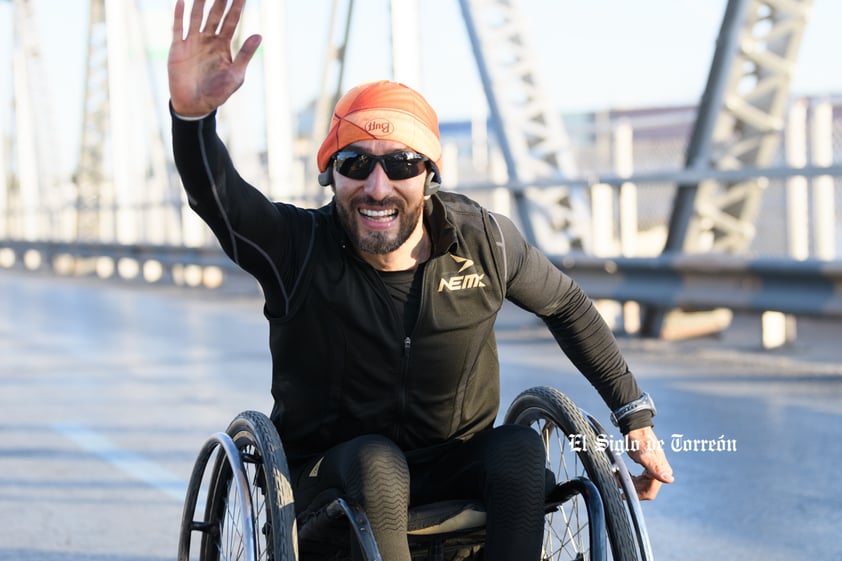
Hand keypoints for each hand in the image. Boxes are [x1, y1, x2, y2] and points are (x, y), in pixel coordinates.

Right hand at [168, 0, 261, 116]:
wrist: (195, 106)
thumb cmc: (218, 92)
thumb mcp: (235, 74)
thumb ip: (245, 54)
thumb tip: (259, 34)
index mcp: (223, 45)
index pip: (231, 21)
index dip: (237, 6)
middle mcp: (208, 40)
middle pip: (215, 14)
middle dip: (220, 0)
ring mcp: (192, 42)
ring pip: (196, 16)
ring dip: (199, 2)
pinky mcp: (178, 48)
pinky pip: (178, 28)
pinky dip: (179, 14)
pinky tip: (181, 1)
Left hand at [624, 426, 673, 499]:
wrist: (635, 427)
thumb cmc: (638, 440)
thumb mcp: (644, 456)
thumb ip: (656, 468)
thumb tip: (669, 479)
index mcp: (661, 471)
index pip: (650, 492)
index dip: (637, 495)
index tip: (623, 494)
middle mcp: (661, 472)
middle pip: (645, 490)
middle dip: (631, 488)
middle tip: (617, 481)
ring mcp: (655, 470)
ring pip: (641, 485)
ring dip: (629, 483)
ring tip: (617, 477)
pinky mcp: (649, 467)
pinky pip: (640, 479)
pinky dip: (630, 478)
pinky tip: (622, 474)